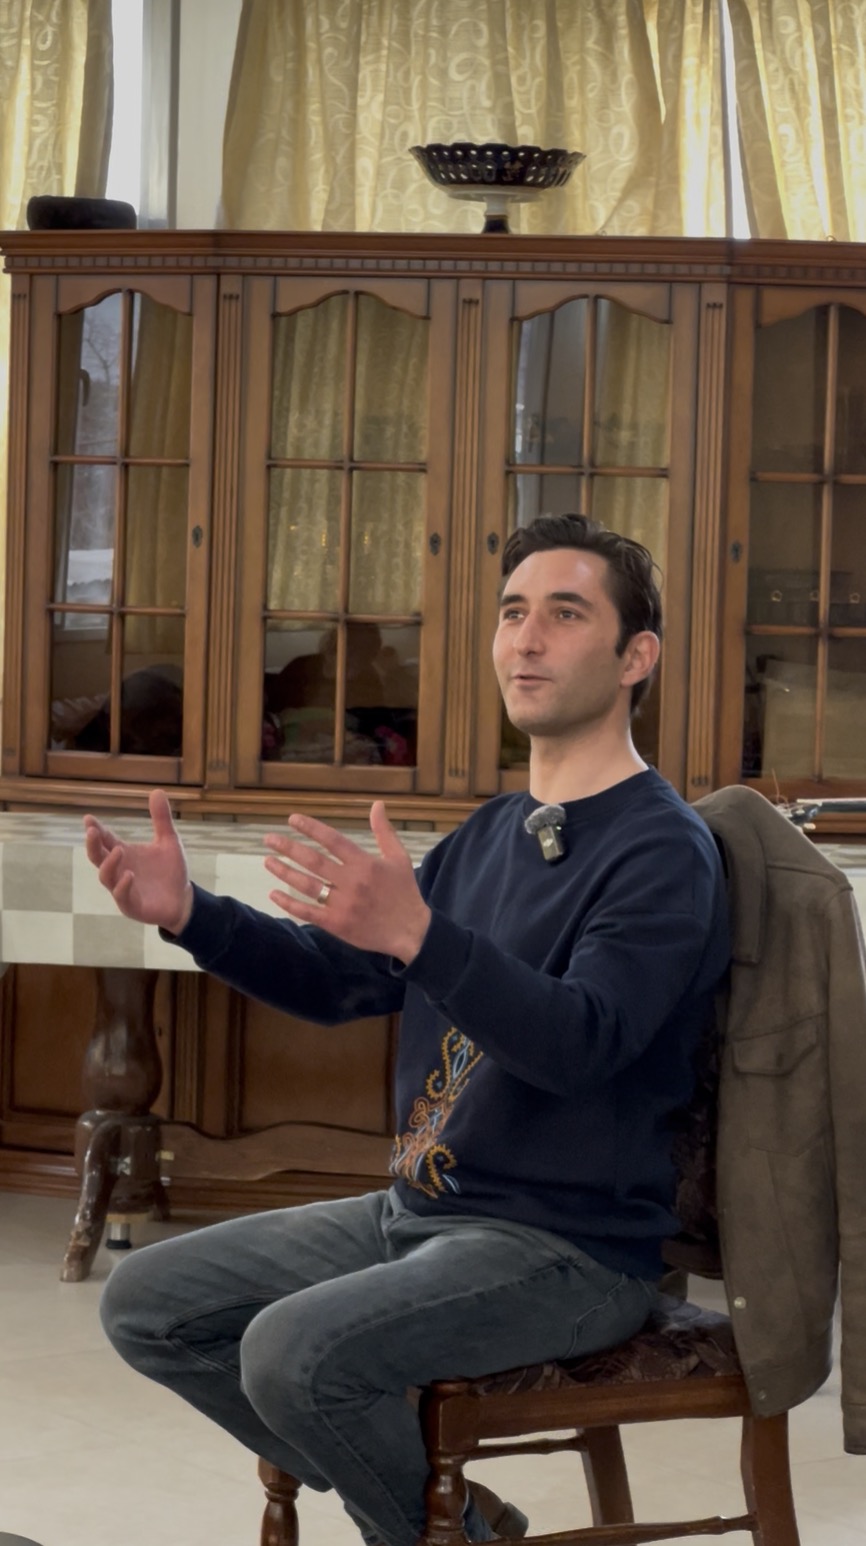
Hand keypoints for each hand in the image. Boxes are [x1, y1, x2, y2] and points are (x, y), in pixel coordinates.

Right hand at [83, 789, 193, 934]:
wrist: (183, 899)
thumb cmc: (170, 871)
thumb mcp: (168, 841)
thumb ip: (161, 818)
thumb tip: (157, 790)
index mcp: (124, 853)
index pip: (105, 839)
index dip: (96, 829)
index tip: (88, 818)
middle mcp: (119, 869)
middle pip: (97, 857)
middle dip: (92, 844)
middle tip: (92, 831)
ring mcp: (122, 888)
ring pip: (106, 876)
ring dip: (109, 864)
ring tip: (119, 850)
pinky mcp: (131, 905)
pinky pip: (122, 896)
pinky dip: (123, 886)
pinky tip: (130, 875)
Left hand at [263, 801, 430, 963]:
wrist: (411, 931)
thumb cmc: (404, 892)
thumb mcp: (399, 858)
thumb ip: (384, 831)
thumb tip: (377, 804)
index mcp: (365, 864)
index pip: (333, 840)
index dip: (311, 828)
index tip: (292, 819)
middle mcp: (351, 882)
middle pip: (314, 861)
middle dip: (289, 848)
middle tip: (269, 839)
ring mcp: (342, 904)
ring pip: (307, 885)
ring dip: (285, 872)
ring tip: (268, 861)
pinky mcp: (337, 924)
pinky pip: (308, 912)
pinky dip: (289, 903)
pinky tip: (274, 893)